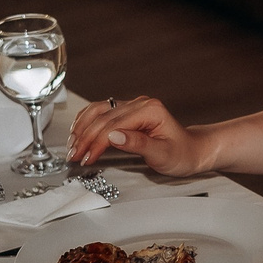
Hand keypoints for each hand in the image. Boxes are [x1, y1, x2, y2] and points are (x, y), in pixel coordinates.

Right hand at [67, 95, 212, 176]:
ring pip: (98, 111)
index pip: (114, 126)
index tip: (86, 158)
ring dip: (82, 127)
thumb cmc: (181, 154)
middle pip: (103, 118)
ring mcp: (132, 106)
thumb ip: (138, 144)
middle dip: (84, 138)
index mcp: (150, 110)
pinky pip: (101, 111)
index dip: (96, 143)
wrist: (191, 151)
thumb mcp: (163, 155)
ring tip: (71, 145)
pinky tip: (77, 131)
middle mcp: (139, 104)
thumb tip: (113, 137)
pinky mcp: (127, 111)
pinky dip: (86, 121)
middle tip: (73, 155)